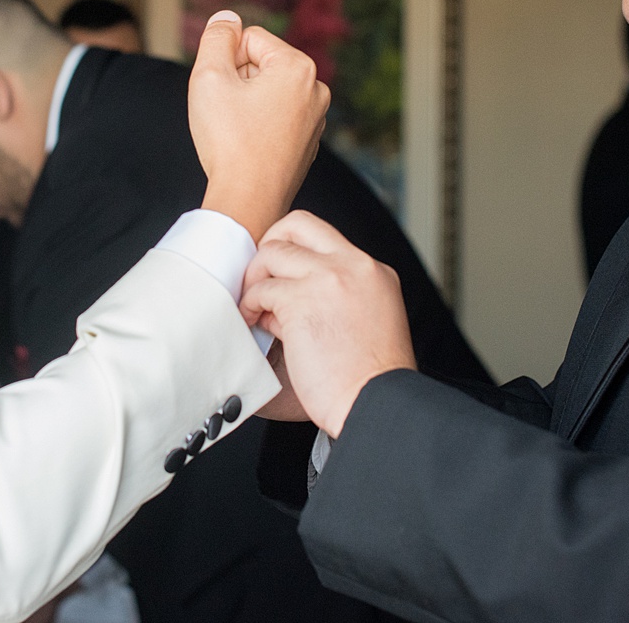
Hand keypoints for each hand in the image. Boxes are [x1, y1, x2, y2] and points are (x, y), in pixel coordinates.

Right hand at [189, 10, 329, 241]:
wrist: (248, 201)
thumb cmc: (228, 140)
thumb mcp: (209, 76)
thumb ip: (216, 37)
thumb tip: (227, 18)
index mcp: (299, 67)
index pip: (249, 38)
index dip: (224, 60)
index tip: (220, 91)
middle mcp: (317, 89)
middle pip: (261, 64)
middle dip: (237, 80)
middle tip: (225, 113)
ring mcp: (316, 119)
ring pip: (268, 93)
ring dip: (246, 103)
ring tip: (236, 131)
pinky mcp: (308, 143)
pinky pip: (276, 119)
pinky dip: (258, 126)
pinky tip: (247, 147)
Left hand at [240, 211, 415, 436]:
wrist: (377, 403)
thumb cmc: (369, 378)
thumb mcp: (370, 319)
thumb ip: (339, 296)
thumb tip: (291, 290)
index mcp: (373, 271)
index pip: (323, 235)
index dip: (294, 248)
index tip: (282, 272)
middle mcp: (353, 266)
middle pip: (296, 224)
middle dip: (269, 246)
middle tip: (261, 277)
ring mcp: (328, 279)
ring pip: (272, 253)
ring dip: (256, 280)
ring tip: (256, 308)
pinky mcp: (301, 302)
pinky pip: (262, 290)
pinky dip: (251, 306)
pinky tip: (255, 324)